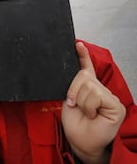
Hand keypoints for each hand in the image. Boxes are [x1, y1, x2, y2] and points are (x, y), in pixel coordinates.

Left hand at [62, 42, 125, 162]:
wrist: (81, 141)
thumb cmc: (75, 124)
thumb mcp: (70, 100)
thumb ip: (74, 86)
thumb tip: (76, 71)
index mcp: (89, 88)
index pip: (87, 68)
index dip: (82, 55)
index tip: (77, 43)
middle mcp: (101, 90)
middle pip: (83, 76)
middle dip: (73, 90)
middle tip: (72, 104)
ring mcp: (110, 97)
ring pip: (89, 85)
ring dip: (80, 101)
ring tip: (85, 112)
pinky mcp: (116, 105)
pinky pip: (96, 95)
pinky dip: (88, 106)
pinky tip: (92, 114)